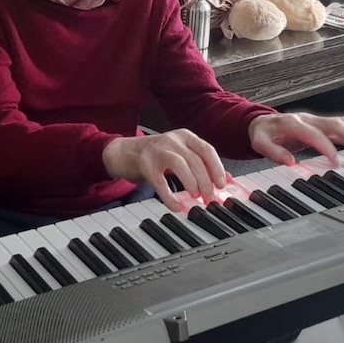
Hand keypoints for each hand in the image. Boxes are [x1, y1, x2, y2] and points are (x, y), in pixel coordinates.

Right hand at [102, 129, 225, 211]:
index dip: (217, 168)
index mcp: (184, 136)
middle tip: (209, 197)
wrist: (122, 152)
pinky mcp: (144, 164)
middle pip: (196, 160)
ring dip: (191, 183)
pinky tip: (175, 206)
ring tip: (195, 197)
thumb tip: (221, 181)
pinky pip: (159, 181)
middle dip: (206, 181)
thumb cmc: (154, 155)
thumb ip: (197, 164)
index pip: (207, 150)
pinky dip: (169, 196)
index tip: (221, 185)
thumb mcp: (178, 154)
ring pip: (180, 165)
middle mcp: (172, 140)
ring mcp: (157, 150)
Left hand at [248, 112, 343, 167]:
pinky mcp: (318, 124)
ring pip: (339, 123)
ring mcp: (314, 120)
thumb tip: (290, 162)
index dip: (327, 147)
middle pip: (333, 123)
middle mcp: (306, 119)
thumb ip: (273, 152)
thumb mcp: (260, 143)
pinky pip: (338, 126)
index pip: (315, 134)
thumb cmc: (262, 133)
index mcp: (292, 123)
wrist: (261, 122)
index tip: (336, 162)